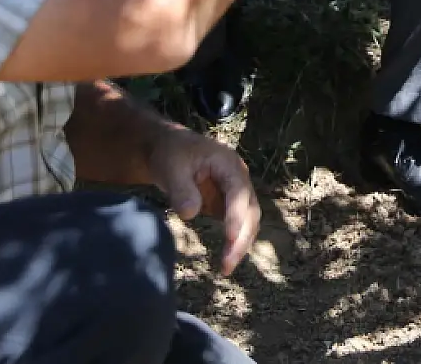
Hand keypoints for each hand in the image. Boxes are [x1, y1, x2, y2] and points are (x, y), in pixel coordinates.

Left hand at [148, 127, 259, 275]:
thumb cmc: (171, 155)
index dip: (236, 215)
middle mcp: (240, 179)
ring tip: (226, 268)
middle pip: (250, 211)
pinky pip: (239, 225)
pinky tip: (226, 260)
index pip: (238, 192)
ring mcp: (237, 193)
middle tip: (227, 264)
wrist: (169, 151)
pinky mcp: (229, 205)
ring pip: (249, 221)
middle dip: (241, 238)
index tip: (229, 238)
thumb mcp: (171, 167)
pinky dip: (235, 242)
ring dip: (241, 244)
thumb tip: (191, 214)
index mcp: (229, 164)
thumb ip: (181, 189)